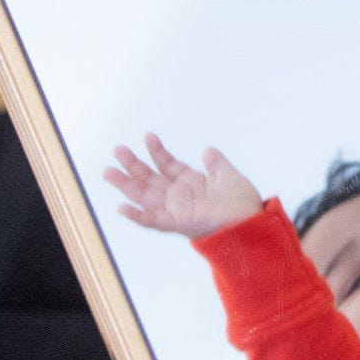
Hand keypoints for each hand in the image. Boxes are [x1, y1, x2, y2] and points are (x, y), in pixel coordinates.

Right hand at [103, 134, 261, 239]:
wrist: (251, 222)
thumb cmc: (242, 204)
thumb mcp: (229, 176)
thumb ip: (216, 164)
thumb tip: (208, 149)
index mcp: (191, 183)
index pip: (168, 165)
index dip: (158, 151)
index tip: (148, 136)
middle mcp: (179, 196)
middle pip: (149, 178)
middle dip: (132, 165)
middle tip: (117, 149)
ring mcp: (176, 209)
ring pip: (144, 196)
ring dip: (126, 185)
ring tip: (108, 171)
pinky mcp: (177, 223)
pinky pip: (153, 220)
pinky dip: (138, 216)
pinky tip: (122, 207)